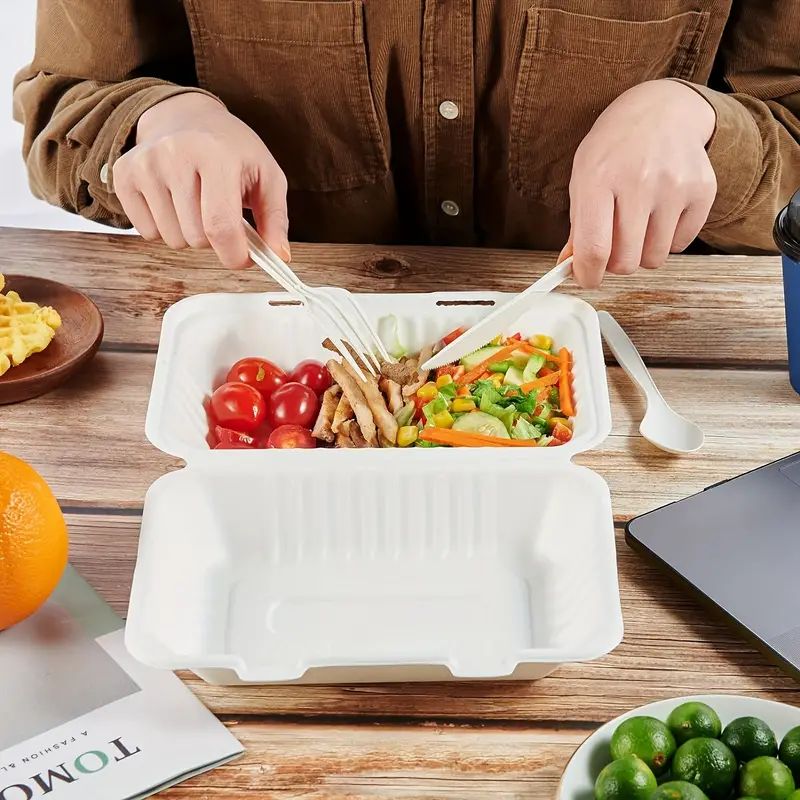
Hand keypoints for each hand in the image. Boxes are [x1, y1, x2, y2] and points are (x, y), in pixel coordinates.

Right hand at [113, 93, 289, 267]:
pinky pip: (147, 232)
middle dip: (214, 239)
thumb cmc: (232, 150)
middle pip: (196, 237)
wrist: (187, 117)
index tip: (242, 258)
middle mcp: (175, 154)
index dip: (234, 255)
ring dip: (189, 234)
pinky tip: (173, 201)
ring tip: (196, 204)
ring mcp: (145, 164)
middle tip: (218, 212)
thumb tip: (278, 255)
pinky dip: (164, 227)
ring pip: (172, 239)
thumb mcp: (266, 176)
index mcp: (216, 154)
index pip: (221, 226)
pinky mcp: (124, 175)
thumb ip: (275, 218)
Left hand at [564, 79, 716, 287]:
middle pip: (626, 261)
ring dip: (642, 252)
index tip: (588, 278)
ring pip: (654, 259)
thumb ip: (578, 227)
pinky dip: (667, 239)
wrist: (661, 112)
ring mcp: (675, 186)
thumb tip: (571, 267)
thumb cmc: (614, 150)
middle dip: (615, 263)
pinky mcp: (702, 191)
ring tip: (637, 225)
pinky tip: (660, 213)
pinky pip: (680, 245)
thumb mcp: (584, 179)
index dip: (588, 275)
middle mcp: (639, 182)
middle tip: (613, 245)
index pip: (594, 249)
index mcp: (599, 179)